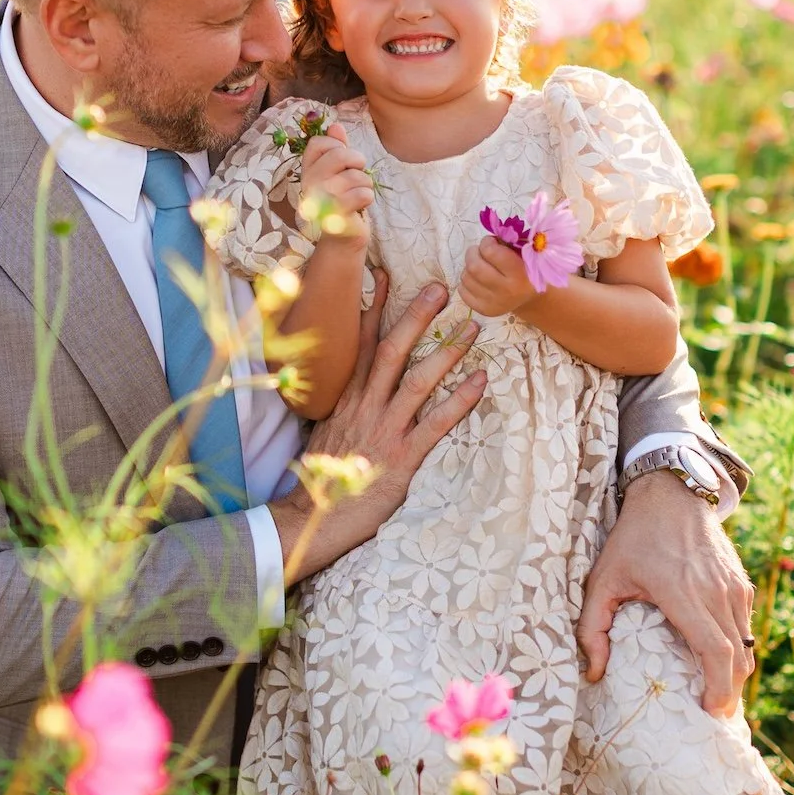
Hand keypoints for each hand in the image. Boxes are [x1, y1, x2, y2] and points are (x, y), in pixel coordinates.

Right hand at [269, 274, 485, 582]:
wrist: (312, 518)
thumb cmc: (323, 479)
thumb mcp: (329, 433)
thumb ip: (345, 407)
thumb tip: (357, 387)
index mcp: (346, 399)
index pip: (360, 344)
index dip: (374, 309)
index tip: (385, 276)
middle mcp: (364, 407)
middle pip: (391, 351)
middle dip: (416, 317)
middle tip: (441, 288)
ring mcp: (383, 430)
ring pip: (417, 381)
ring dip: (446, 352)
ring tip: (472, 328)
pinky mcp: (401, 458)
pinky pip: (436, 423)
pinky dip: (459, 401)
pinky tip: (481, 383)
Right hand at [300, 123, 373, 246]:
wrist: (342, 238)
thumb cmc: (342, 202)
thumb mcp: (339, 173)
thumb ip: (337, 149)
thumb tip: (335, 125)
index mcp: (307, 171)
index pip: (318, 143)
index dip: (337, 146)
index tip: (342, 161)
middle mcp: (309, 184)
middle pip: (340, 154)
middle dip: (358, 162)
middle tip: (357, 175)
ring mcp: (321, 200)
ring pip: (357, 176)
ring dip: (366, 184)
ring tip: (357, 195)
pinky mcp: (336, 215)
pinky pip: (363, 194)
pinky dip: (367, 198)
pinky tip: (359, 206)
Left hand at [459, 236, 535, 318]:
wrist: (529, 298)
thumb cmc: (525, 269)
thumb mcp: (524, 254)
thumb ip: (508, 244)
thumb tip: (487, 238)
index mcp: (520, 274)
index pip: (491, 252)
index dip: (487, 243)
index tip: (491, 242)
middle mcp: (506, 291)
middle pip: (474, 266)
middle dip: (472, 253)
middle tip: (479, 252)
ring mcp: (493, 303)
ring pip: (466, 277)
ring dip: (469, 267)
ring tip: (480, 266)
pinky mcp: (483, 310)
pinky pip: (462, 291)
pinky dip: (466, 281)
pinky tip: (477, 279)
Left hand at [576, 470, 754, 715]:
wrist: (672, 494)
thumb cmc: (634, 538)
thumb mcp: (603, 579)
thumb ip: (593, 627)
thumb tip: (594, 673)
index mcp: (684, 594)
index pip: (716, 652)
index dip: (719, 689)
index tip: (708, 712)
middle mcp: (717, 593)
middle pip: (738, 658)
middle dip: (730, 693)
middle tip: (712, 717)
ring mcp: (734, 588)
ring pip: (746, 646)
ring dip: (735, 675)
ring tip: (715, 696)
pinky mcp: (741, 584)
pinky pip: (745, 627)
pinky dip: (737, 651)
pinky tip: (719, 664)